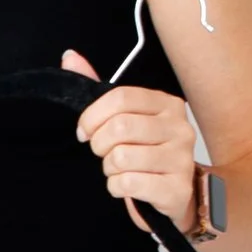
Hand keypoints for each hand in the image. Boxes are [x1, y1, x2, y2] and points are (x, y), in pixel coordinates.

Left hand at [62, 50, 198, 230]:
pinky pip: (129, 183)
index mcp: (166, 104)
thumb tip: (70, 57)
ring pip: (122, 158)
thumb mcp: (123, 117)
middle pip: (119, 128)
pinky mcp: (176, 188)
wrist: (172, 193)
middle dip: (99, 144)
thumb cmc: (145, 152)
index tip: (85, 131)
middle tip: (104, 152)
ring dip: (109, 168)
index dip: (92, 116)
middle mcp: (180, 128)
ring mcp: (181, 159)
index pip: (120, 98)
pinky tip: (127, 185)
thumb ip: (96, 87)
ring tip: (119, 169)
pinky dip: (116, 187)